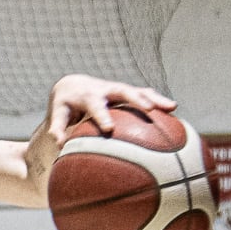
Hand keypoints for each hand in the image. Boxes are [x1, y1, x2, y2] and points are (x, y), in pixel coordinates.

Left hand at [48, 74, 174, 137]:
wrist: (72, 85)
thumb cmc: (64, 105)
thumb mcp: (58, 115)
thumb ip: (57, 128)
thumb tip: (60, 144)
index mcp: (86, 95)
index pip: (95, 105)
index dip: (102, 116)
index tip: (109, 129)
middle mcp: (104, 89)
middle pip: (122, 91)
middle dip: (135, 99)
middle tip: (148, 109)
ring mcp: (118, 89)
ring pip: (138, 90)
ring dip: (155, 98)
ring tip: (172, 107)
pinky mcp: (127, 92)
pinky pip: (144, 94)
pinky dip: (158, 100)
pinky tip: (173, 111)